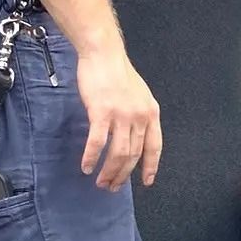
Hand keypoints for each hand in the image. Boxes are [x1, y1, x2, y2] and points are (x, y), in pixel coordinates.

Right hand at [76, 46, 162, 188]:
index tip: (147, 181)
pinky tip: (86, 167)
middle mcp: (139, 117)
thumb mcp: (138, 94)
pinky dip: (91, 157)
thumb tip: (133, 135)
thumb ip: (139, 114)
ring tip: (101, 182)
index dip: (150, 166)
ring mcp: (121, 115)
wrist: (103, 53)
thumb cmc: (117, 72)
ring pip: (117, 153)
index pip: (154, 146)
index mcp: (151, 113)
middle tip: (112, 186)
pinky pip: (97, 142)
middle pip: (133, 155)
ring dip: (109, 171)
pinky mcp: (101, 112)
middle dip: (123, 174)